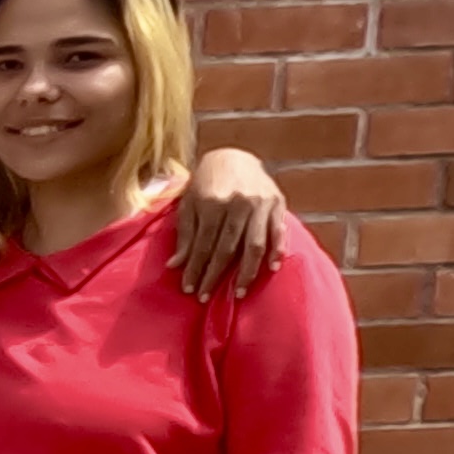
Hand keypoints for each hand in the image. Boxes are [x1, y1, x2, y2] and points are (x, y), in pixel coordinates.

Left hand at [169, 145, 284, 297]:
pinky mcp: (277, 203)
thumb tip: (175, 266)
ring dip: (246, 272)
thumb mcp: (189, 203)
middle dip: (216, 275)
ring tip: (239, 293)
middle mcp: (237, 203)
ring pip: (254, 245)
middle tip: (206, 297)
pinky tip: (270, 269)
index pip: (203, 244)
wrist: (234, 156)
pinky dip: (277, 251)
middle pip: (227, 248)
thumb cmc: (206, 183)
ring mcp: (260, 203)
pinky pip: (278, 232)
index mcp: (212, 202)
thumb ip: (185, 234)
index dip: (196, 268)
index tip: (189, 288)